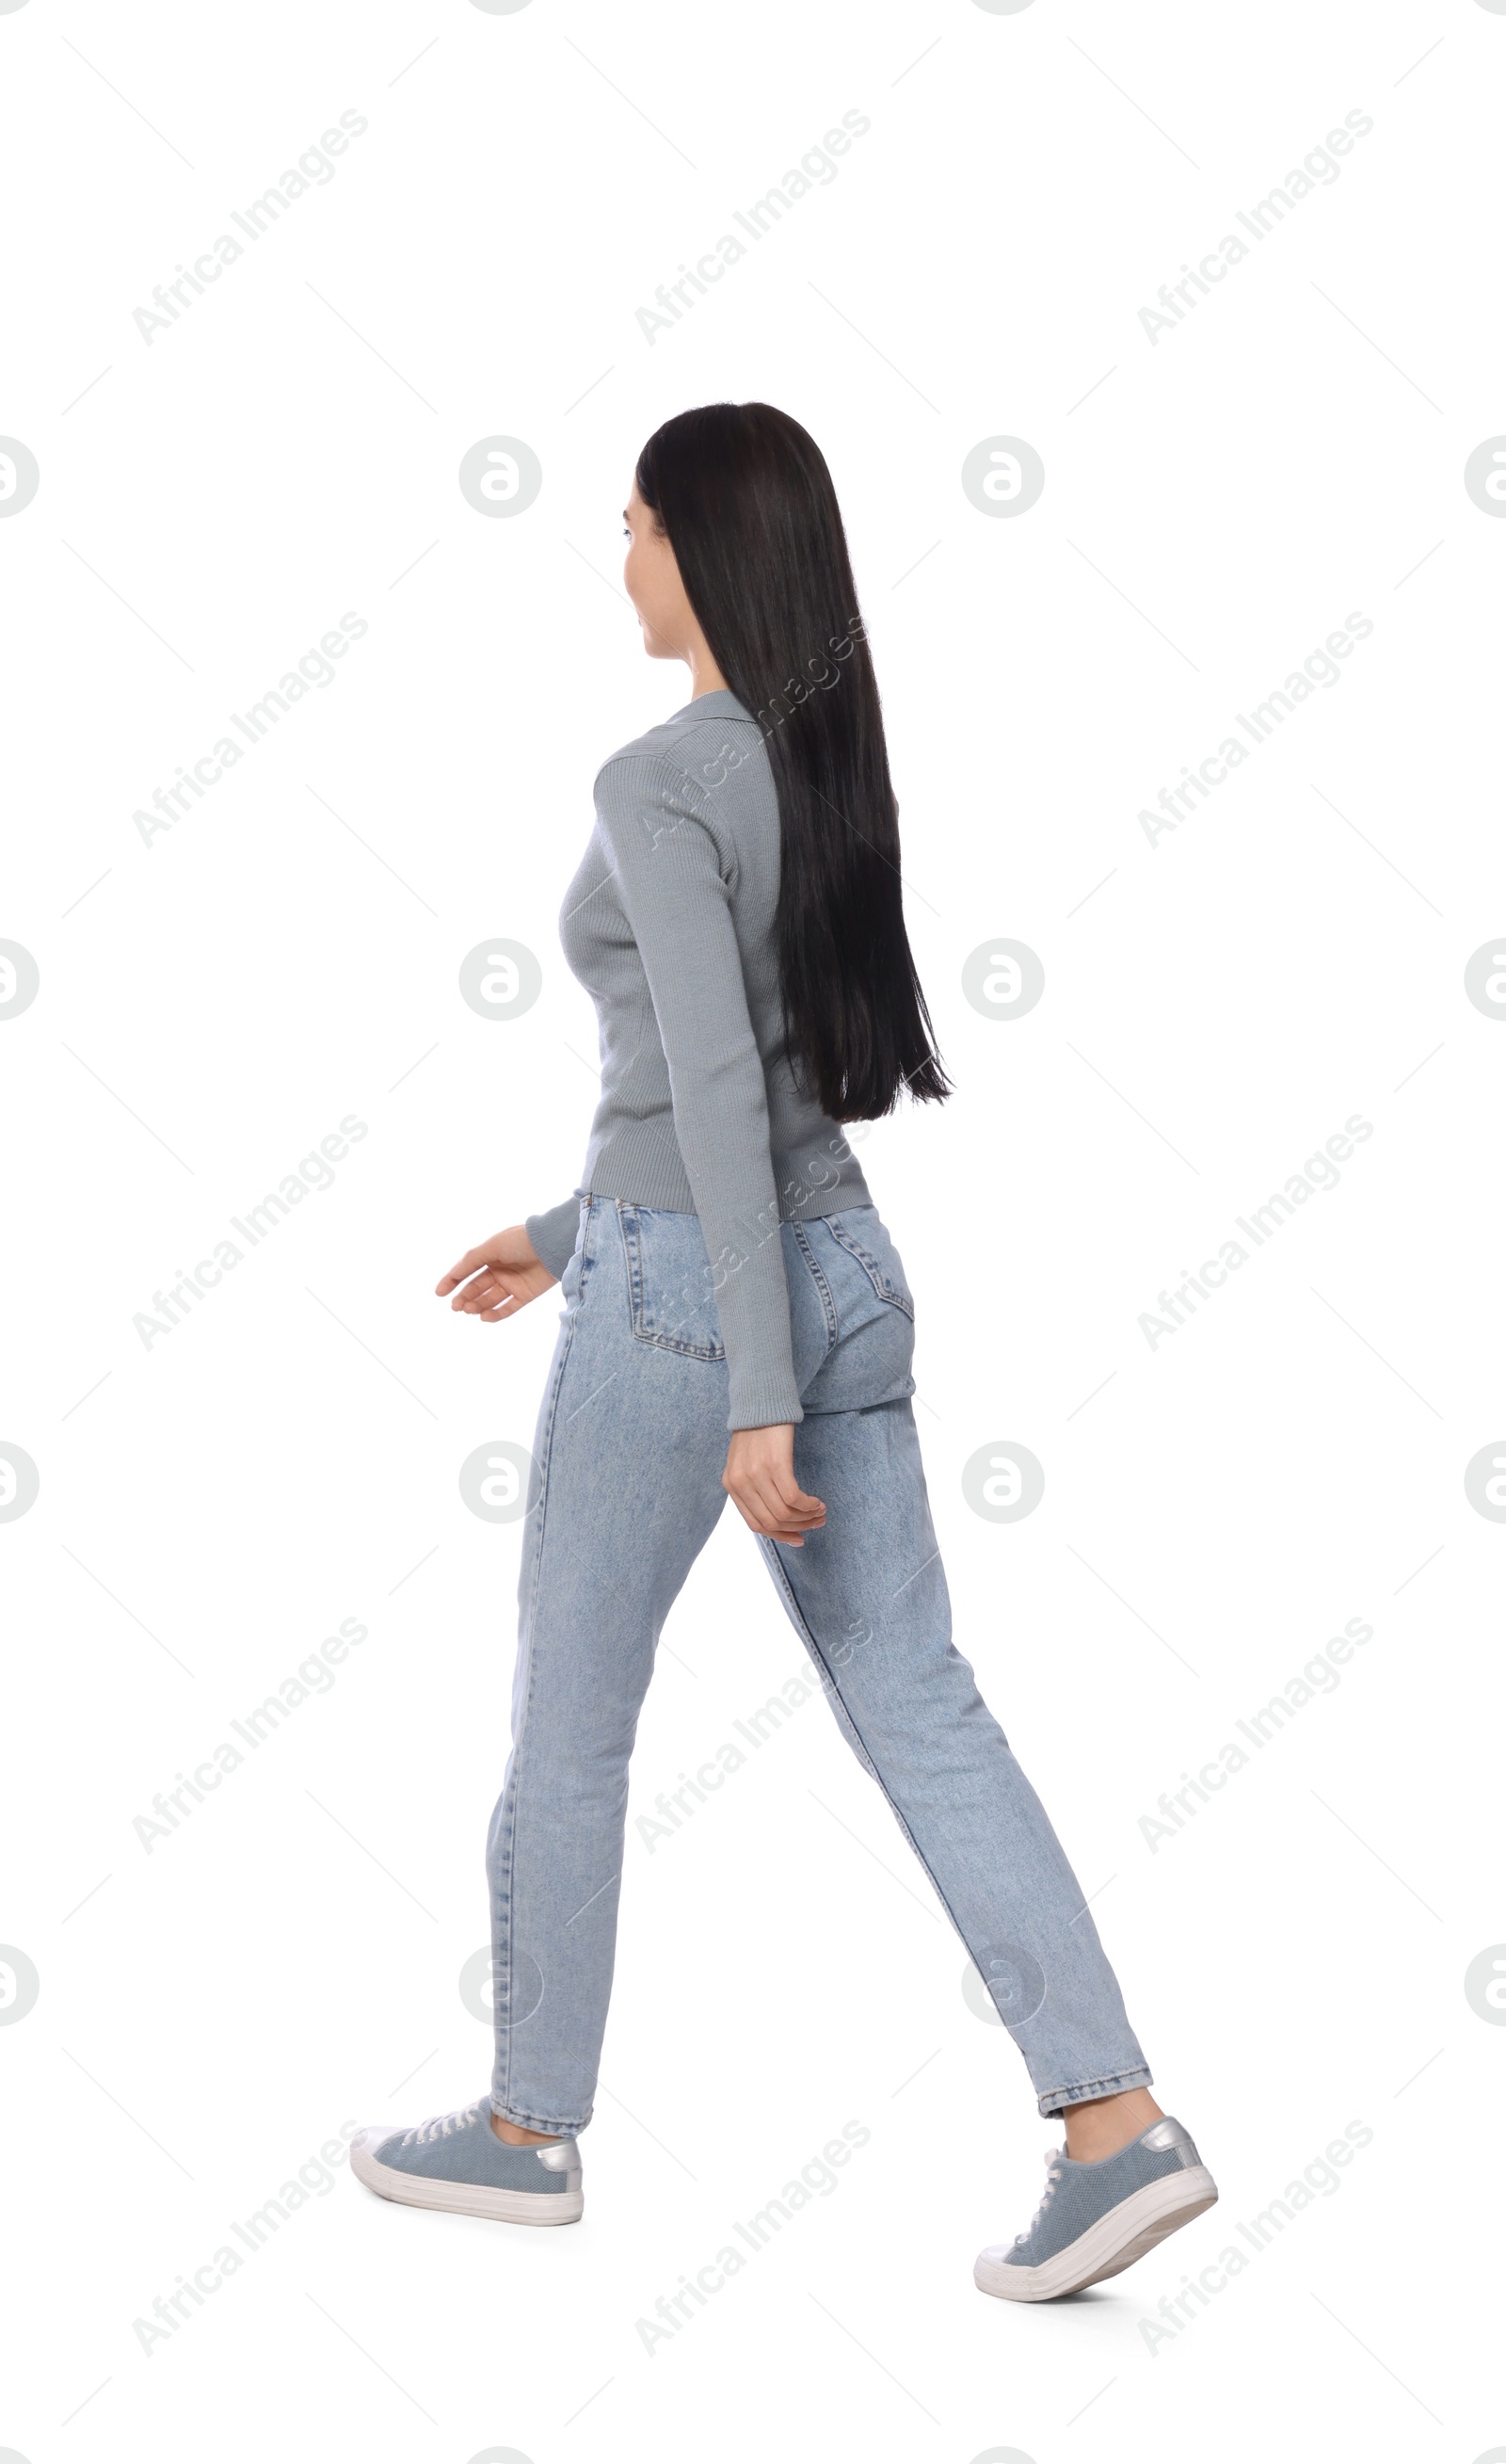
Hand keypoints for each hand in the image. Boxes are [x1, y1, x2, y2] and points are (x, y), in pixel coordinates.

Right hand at [436, 1225, 557, 1322]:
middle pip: (476, 1288)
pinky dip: (495, 1314)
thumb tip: (453, 1274)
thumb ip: (471, 1260)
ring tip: (468, 1310)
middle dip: (464, 1297)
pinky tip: (484, 1317)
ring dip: (477, 1305)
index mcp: (489, 1255)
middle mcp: (500, 1270)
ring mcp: (513, 1283)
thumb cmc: (521, 1241)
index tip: (439, 1293)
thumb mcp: (491, 1247)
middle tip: (456, 1307)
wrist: (553, 1245)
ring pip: (489, 1299)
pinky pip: (508, 1308)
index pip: (466, 1270)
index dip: (451, 1281)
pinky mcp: (525, 1295)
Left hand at [722, 1424, 825, 1545]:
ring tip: (820, 1512)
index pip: (755, 1524)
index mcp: (731, 1486)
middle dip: (798, 1528)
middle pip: (772, 1522)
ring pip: (784, 1513)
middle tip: (816, 1524)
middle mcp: (741, 1483)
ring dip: (807, 1517)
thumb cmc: (757, 1431)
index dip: (779, 1536)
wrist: (760, 1401)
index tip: (798, 1539)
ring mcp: (757, 1474)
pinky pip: (794, 1497)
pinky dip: (808, 1505)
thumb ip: (753, 1487)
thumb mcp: (745, 1462)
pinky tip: (818, 1502)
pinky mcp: (776, 1464)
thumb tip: (775, 1516)